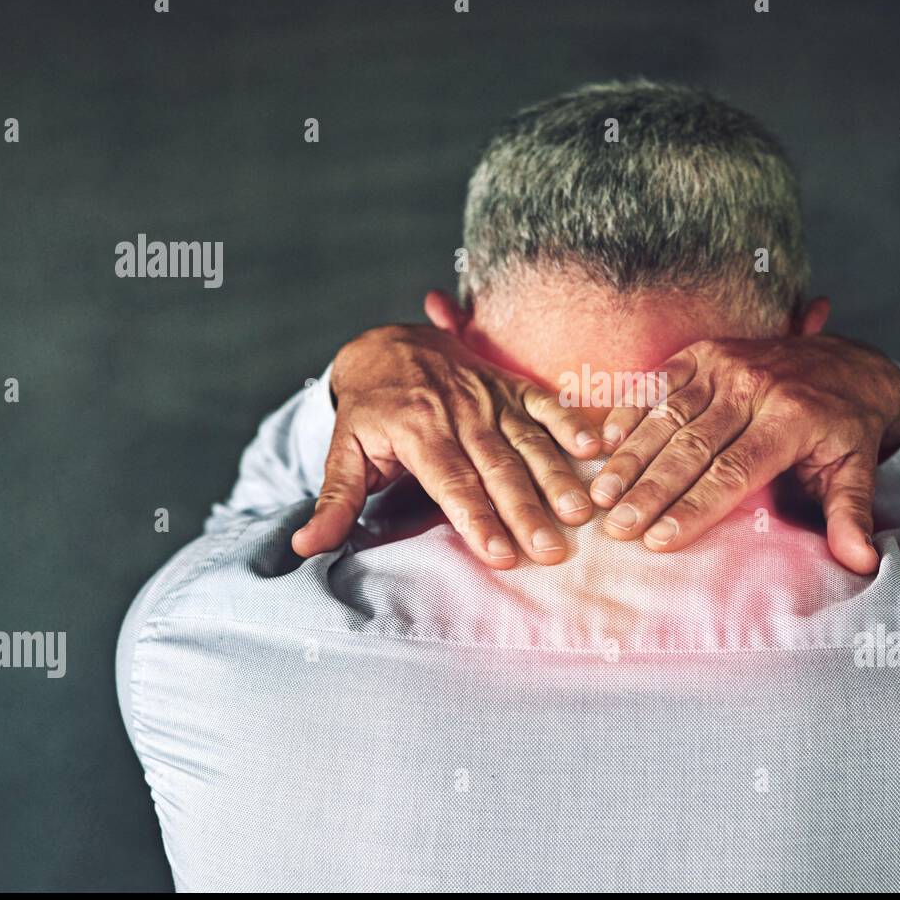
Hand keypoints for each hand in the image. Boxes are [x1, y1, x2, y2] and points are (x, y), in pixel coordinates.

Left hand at [290, 325, 601, 566]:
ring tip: (580, 513)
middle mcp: (459, 411)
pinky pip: (546, 403)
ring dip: (556, 478)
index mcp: (417, 429)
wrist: (389, 344)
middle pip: (497, 468)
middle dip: (525, 511)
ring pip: (528, 441)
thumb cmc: (370, 409)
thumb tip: (306, 546)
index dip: (476, 518)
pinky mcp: (511, 386)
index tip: (499, 555)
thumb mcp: (344, 450)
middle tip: (550, 551)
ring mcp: (490, 397)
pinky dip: (571, 423)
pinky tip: (594, 449)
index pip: (452, 481)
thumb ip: (335, 500)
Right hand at [588, 335, 899, 572]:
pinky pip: (660, 382)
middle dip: (650, 491)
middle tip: (618, 528)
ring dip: (631, 457)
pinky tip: (604, 444)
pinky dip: (630, 411)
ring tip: (602, 496)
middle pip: (692, 447)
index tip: (659, 540)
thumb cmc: (846, 428)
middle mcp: (755, 387)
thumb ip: (851, 515)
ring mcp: (727, 365)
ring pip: (668, 416)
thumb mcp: (858, 470)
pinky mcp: (705, 352)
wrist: (849, 362)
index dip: (694, 507)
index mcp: (792, 419)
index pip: (734, 472)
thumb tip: (860, 562)